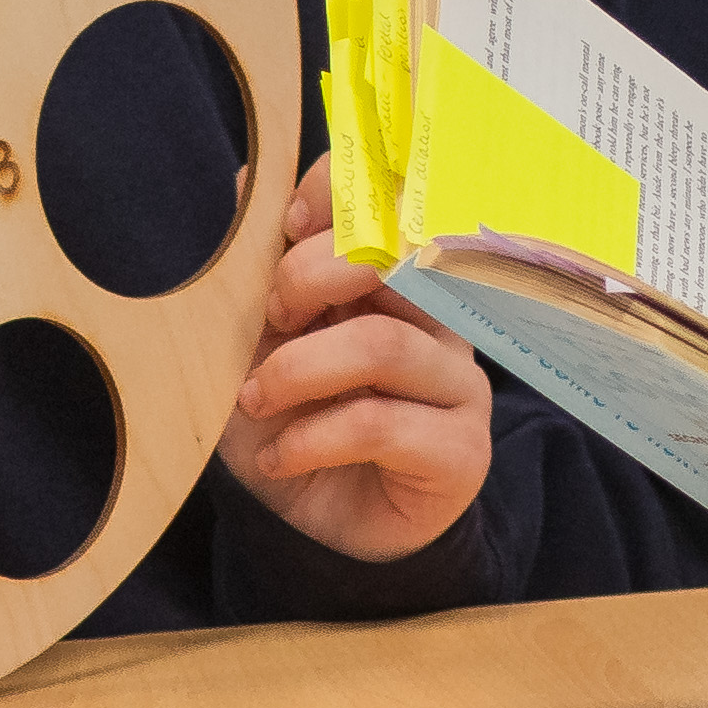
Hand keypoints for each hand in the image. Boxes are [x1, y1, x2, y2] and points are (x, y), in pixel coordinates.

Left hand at [218, 156, 489, 561]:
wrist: (316, 526)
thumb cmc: (293, 421)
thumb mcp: (258, 342)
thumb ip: (262, 268)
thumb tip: (246, 180)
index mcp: (396, 279)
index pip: (399, 202)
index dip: (345, 194)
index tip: (285, 223)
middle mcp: (442, 320)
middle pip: (400, 260)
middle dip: (312, 277)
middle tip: (268, 318)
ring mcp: (458, 383)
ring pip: (385, 343)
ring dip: (299, 369)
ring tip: (255, 399)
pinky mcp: (460, 450)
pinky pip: (381, 425)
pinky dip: (311, 438)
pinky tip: (281, 457)